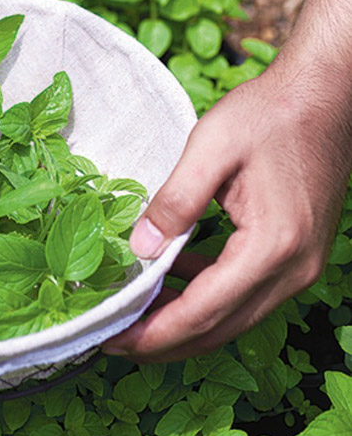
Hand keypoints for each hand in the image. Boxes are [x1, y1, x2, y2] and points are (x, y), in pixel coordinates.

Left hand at [103, 61, 351, 361]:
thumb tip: (140, 249)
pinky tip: (172, 278)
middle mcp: (293, 269)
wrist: (324, 96)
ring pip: (233, 316)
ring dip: (183, 321)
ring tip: (133, 314)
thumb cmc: (268, 114)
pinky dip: (205, 296)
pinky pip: (244, 291)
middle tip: (112, 338)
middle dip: (163, 340)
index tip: (110, 339)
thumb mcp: (211, 145)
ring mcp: (299, 266)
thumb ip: (175, 200)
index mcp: (272, 246)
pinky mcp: (295, 253)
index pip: (204, 312)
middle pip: (219, 328)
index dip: (154, 332)